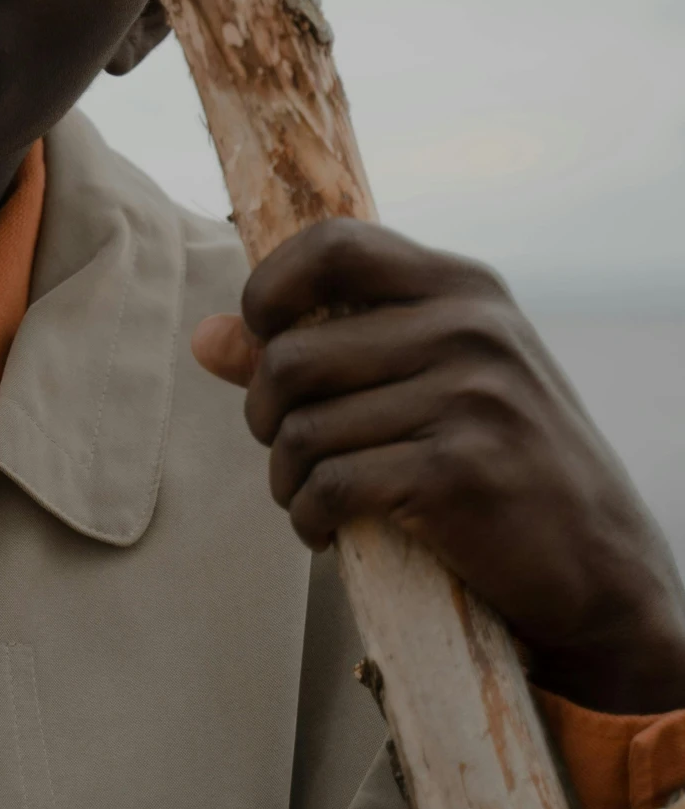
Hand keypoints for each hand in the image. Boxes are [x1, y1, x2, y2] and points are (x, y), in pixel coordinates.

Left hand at [192, 218, 684, 713]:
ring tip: (308, 497)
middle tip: (289, 451)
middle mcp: (470, 328)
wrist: (601, 564)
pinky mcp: (461, 473)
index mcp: (463, 287)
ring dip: (286, 478)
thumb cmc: (500, 460)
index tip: (262, 339)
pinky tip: (325, 532)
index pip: (333, 244)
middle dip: (265, 417)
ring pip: (304, 430)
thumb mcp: (429, 380)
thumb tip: (206, 336)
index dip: (268, 288)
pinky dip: (309, 519)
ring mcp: (471, 398)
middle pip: (293, 355)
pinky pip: (332, 486)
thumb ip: (318, 347)